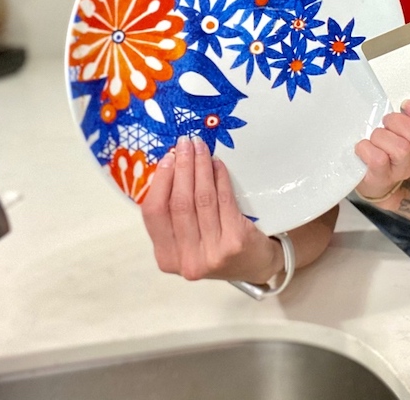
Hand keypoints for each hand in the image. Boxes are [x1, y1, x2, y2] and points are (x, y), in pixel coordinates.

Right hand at [140, 136, 282, 282]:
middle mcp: (187, 260)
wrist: (255, 265)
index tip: (167, 158)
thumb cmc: (216, 247)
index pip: (154, 214)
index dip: (160, 181)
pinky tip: (217, 164)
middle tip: (185, 143)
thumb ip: (174, 216)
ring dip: (200, 167)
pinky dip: (219, 177)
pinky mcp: (235, 241)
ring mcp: (212, 253)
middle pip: (179, 203)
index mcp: (167, 258)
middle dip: (182, 167)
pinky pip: (223, 200)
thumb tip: (170, 165)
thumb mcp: (188, 240)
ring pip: (201, 199)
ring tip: (201, 148)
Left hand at [354, 99, 409, 202]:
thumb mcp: (401, 128)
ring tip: (375, 138)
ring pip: (401, 149)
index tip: (407, 106)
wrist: (373, 180)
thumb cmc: (386, 148)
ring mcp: (402, 171)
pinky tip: (364, 147)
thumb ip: (407, 115)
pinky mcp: (382, 178)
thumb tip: (402, 102)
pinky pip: (378, 159)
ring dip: (381, 136)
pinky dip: (366, 148)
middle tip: (386, 122)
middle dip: (400, 122)